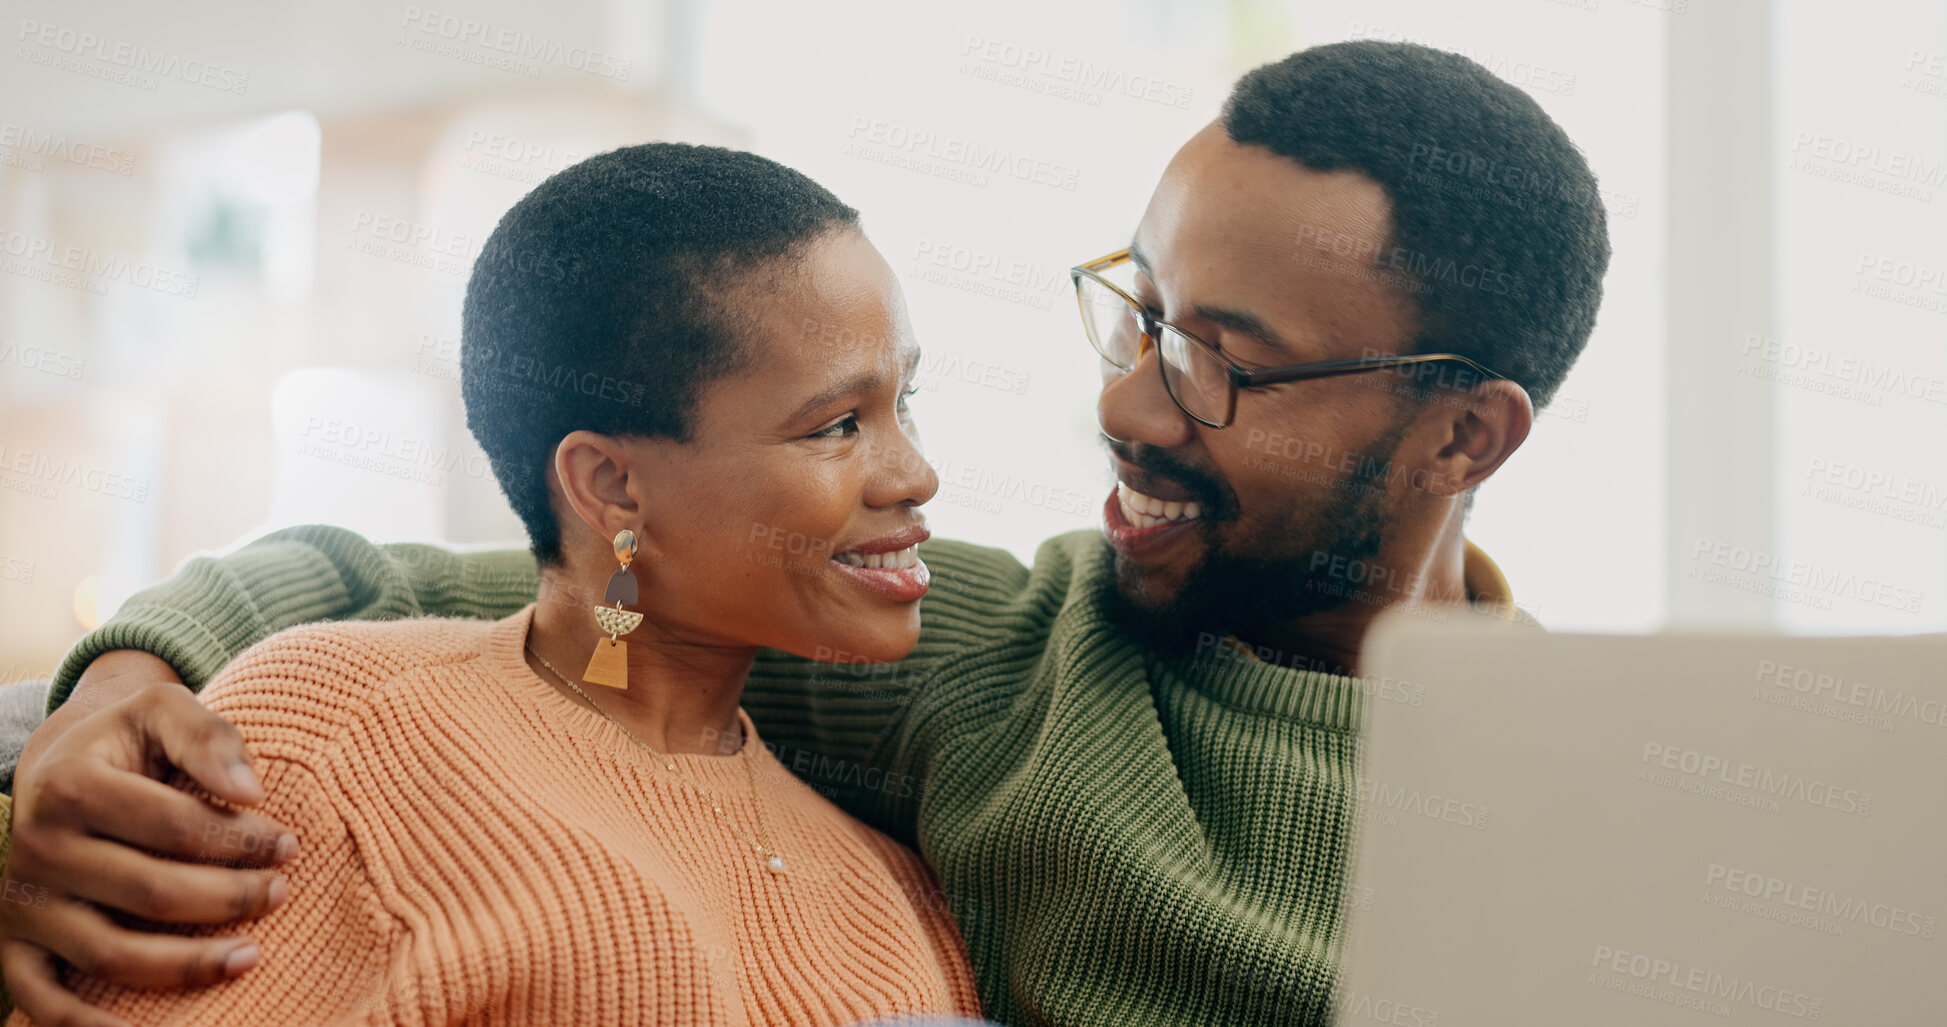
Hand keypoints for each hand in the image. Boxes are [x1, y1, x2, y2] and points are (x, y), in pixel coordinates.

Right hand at [1, 651, 296, 1026]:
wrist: (58, 765)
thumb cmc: (128, 741)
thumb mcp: (164, 709)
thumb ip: (209, 738)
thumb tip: (252, 793)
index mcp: (70, 786)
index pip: (173, 827)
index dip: (240, 840)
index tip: (288, 847)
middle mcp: (34, 849)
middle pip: (150, 892)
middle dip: (228, 898)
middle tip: (280, 893)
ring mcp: (21, 905)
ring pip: (112, 953)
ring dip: (188, 965)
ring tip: (251, 956)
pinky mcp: (15, 948)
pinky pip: (45, 1004)